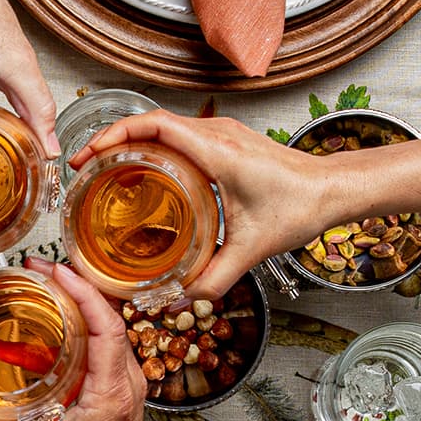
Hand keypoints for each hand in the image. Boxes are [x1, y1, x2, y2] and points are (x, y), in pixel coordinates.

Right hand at [0, 261, 161, 420]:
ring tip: (45, 287)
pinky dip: (87, 324)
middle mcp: (128, 386)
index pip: (106, 326)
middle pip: (111, 317)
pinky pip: (110, 345)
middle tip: (38, 270)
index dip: (81, 292)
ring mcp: (129, 388)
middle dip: (75, 287)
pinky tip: (59, 321)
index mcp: (110, 396)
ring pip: (112, 329)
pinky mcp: (123, 392)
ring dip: (82, 303)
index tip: (54, 271)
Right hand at [75, 110, 336, 297]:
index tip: (89, 154)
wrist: (334, 190)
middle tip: (86, 166)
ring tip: (106, 167)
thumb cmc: (300, 208)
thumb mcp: (251, 249)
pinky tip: (144, 171)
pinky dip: (154, 145)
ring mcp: (223, 132)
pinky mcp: (227, 139)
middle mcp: (217, 133)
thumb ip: (213, 279)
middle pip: (151, 122)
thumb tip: (177, 299)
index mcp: (217, 151)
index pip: (154, 125)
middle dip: (112, 139)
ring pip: (164, 126)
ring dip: (132, 140)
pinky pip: (179, 134)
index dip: (115, 134)